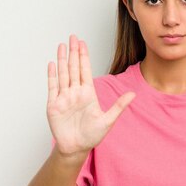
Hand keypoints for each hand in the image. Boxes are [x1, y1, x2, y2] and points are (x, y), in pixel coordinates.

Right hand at [47, 34, 135, 156]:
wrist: (76, 149)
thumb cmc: (91, 136)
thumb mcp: (108, 120)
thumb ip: (119, 106)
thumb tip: (133, 94)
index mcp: (88, 94)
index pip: (85, 70)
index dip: (84, 56)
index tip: (83, 43)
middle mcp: (75, 92)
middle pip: (74, 68)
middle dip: (73, 52)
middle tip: (73, 37)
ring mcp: (64, 97)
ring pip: (63, 74)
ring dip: (62, 60)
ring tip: (62, 46)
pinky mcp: (54, 105)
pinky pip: (52, 87)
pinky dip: (52, 75)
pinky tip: (52, 64)